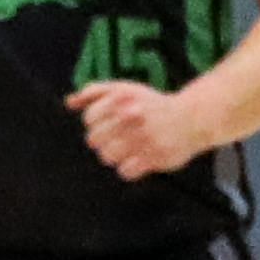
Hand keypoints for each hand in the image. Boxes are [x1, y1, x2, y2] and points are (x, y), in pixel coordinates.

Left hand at [69, 80, 212, 180]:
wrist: (191, 118)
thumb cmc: (151, 105)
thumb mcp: (124, 89)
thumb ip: (94, 92)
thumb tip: (69, 103)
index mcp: (122, 97)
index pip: (89, 119)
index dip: (97, 123)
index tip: (111, 122)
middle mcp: (132, 115)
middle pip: (94, 140)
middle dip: (104, 141)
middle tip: (121, 137)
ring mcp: (144, 136)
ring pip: (107, 157)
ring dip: (115, 155)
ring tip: (129, 147)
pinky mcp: (156, 156)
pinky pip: (125, 171)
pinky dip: (129, 168)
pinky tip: (139, 158)